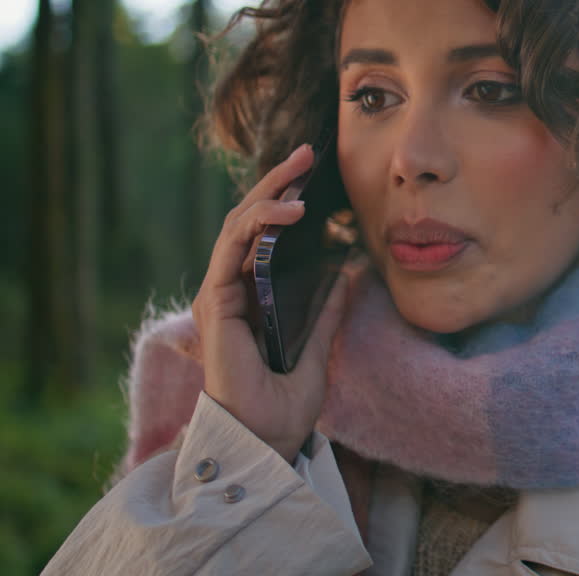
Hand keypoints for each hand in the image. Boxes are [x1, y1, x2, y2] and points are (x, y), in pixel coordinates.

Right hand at [191, 144, 349, 462]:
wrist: (269, 438)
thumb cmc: (286, 404)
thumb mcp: (317, 347)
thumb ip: (325, 310)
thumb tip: (346, 274)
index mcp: (251, 298)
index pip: (263, 236)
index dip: (284, 201)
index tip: (313, 176)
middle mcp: (230, 291)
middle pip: (249, 221)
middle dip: (277, 183)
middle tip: (307, 154)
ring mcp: (220, 295)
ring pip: (237, 226)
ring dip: (269, 193)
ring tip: (300, 171)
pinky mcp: (216, 303)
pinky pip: (231, 250)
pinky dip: (258, 223)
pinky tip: (288, 210)